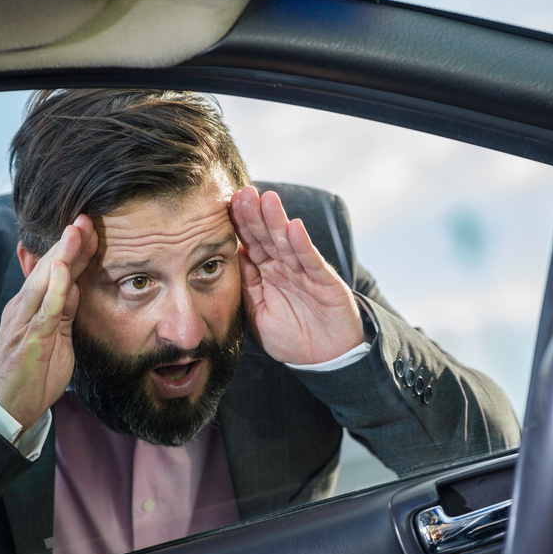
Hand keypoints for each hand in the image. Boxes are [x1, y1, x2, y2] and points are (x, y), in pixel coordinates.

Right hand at [0, 215, 97, 428]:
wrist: (8, 407)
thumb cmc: (33, 372)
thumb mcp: (55, 336)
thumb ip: (62, 310)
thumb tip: (75, 284)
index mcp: (31, 306)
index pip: (54, 271)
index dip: (72, 249)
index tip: (89, 227)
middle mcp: (24, 308)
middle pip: (47, 269)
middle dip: (67, 243)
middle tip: (84, 218)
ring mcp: (24, 322)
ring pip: (43, 283)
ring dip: (60, 256)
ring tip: (75, 233)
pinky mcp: (29, 341)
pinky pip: (43, 311)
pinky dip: (53, 290)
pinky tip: (61, 271)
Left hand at [231, 186, 363, 364]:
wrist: (324, 360)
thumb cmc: (291, 338)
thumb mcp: (258, 314)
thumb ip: (247, 286)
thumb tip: (231, 256)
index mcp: (267, 274)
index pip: (251, 244)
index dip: (240, 226)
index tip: (226, 205)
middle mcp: (286, 268)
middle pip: (268, 237)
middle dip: (255, 216)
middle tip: (243, 193)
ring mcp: (306, 273)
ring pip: (288, 243)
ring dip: (277, 222)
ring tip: (267, 200)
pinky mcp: (326, 283)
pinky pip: (311, 262)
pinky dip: (303, 246)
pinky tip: (294, 228)